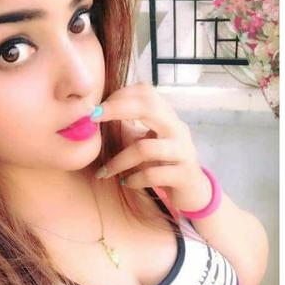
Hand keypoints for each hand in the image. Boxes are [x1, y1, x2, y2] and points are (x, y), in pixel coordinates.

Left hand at [92, 82, 212, 212]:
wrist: (193, 192)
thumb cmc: (162, 165)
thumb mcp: (143, 143)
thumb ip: (126, 129)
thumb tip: (95, 117)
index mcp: (167, 118)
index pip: (146, 93)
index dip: (120, 95)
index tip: (96, 108)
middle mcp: (177, 130)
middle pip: (149, 107)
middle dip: (116, 109)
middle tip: (92, 118)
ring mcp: (183, 151)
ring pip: (145, 148)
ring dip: (118, 161)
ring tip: (104, 172)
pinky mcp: (183, 175)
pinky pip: (152, 174)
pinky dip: (134, 180)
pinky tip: (125, 183)